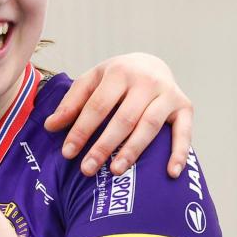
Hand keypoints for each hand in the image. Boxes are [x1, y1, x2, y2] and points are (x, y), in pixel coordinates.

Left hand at [43, 52, 194, 176]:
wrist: (153, 63)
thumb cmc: (117, 79)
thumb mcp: (92, 81)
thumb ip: (72, 103)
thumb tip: (50, 127)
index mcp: (119, 72)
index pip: (97, 105)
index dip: (81, 130)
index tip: (68, 153)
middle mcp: (146, 80)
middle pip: (123, 118)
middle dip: (104, 145)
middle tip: (87, 169)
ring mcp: (168, 93)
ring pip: (150, 126)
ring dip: (133, 150)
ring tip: (116, 171)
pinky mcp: (185, 106)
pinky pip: (185, 132)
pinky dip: (180, 153)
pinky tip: (171, 173)